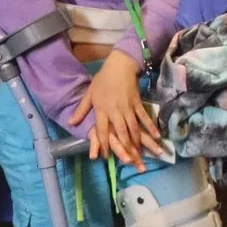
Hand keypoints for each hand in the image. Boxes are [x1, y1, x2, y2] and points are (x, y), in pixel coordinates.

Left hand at [82, 51, 165, 169]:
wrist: (120, 65)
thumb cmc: (103, 80)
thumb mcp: (89, 94)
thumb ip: (81, 110)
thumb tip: (70, 123)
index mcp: (102, 109)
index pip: (101, 130)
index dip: (102, 144)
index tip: (103, 157)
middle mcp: (115, 110)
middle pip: (120, 132)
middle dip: (123, 147)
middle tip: (127, 161)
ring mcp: (128, 107)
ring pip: (133, 127)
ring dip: (137, 142)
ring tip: (141, 154)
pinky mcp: (138, 103)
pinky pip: (144, 117)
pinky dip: (150, 127)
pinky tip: (156, 136)